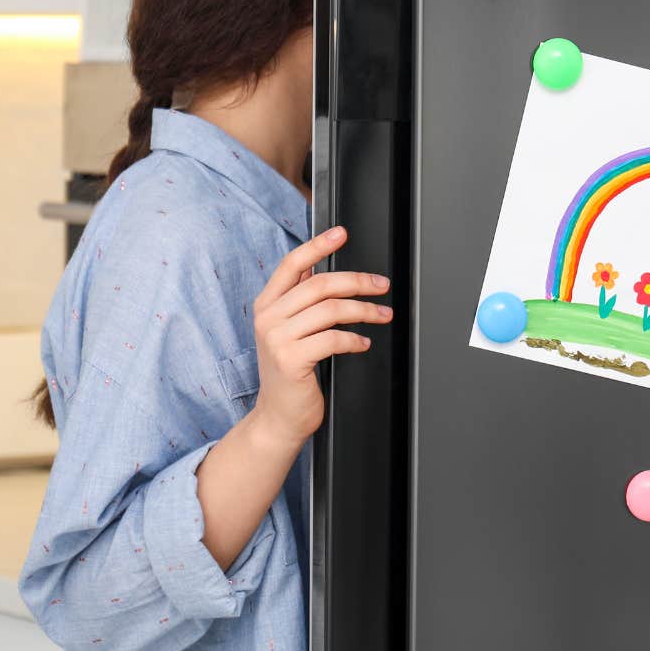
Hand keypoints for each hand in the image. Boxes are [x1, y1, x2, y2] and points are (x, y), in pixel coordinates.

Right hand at [248, 226, 389, 448]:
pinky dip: (355, 339)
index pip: (292, 264)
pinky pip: (333, 338)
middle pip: (320, 284)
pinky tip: (363, 342)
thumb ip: (300, 301)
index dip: (318, 245)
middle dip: (358, 281)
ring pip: (331, 309)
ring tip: (382, 315)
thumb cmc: (289, 374)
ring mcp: (277, 339)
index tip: (341, 234)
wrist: (278, 417)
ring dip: (365, 311)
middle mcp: (268, 318)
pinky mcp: (291, 360)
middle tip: (381, 285)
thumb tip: (324, 268)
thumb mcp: (287, 331)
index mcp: (267, 305)